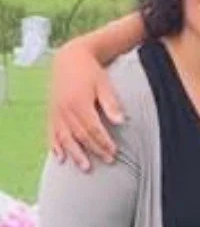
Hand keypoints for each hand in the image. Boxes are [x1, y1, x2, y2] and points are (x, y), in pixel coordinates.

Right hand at [49, 47, 123, 170]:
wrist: (69, 59)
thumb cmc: (91, 73)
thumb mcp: (104, 85)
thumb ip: (111, 104)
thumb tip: (121, 121)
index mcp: (79, 102)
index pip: (93, 128)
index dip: (104, 142)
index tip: (115, 152)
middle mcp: (65, 109)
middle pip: (80, 135)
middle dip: (95, 150)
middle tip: (108, 161)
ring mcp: (56, 112)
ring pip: (65, 137)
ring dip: (75, 153)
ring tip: (85, 168)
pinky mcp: (51, 113)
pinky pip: (51, 132)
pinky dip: (55, 146)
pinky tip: (60, 158)